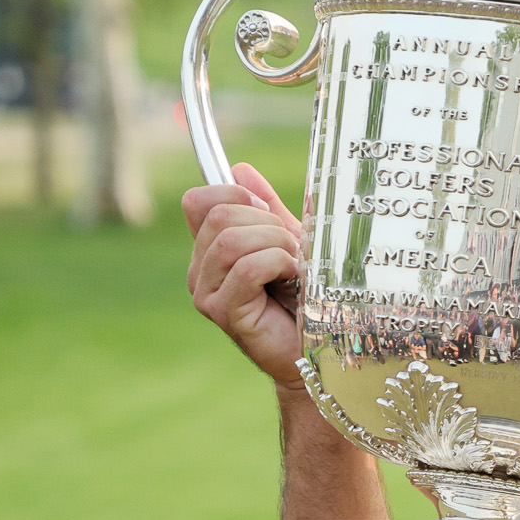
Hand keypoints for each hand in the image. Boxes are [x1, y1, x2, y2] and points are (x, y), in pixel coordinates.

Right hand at [183, 163, 303, 387]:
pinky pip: (247, 267)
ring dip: (276, 245)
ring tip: (295, 268)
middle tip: (292, 251)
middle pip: (220, 215)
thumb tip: (241, 169)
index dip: (234, 194)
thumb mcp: (291, 242)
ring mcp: (206, 293)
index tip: (267, 212)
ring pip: (231, 239)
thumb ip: (268, 209)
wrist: (320, 350)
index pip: (199, 201)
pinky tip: (293, 282)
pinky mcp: (222, 312)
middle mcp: (201, 270)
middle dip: (267, 223)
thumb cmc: (307, 298)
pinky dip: (279, 265)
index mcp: (212, 249)